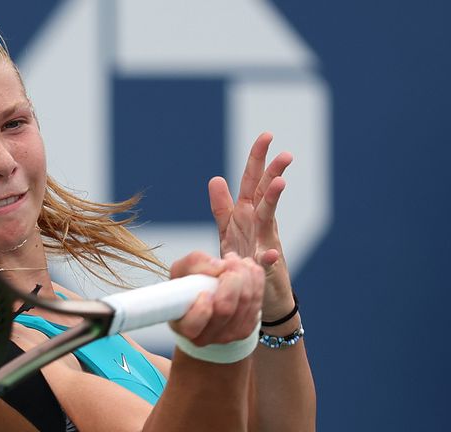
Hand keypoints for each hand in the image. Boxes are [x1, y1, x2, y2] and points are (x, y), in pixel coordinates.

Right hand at [169, 252, 263, 346]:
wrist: (205, 296)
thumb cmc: (189, 286)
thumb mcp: (182, 270)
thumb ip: (195, 263)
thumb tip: (220, 266)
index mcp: (184, 326)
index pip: (193, 325)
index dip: (202, 307)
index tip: (204, 291)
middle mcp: (206, 336)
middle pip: (225, 309)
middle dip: (231, 278)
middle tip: (227, 261)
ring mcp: (229, 334)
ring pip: (246, 302)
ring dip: (245, 274)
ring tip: (235, 260)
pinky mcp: (247, 327)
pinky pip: (258, 300)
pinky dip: (255, 279)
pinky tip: (246, 269)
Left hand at [208, 132, 294, 319]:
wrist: (259, 294)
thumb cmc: (244, 259)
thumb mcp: (229, 230)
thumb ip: (222, 206)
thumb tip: (215, 178)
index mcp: (247, 213)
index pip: (251, 181)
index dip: (256, 159)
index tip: (266, 136)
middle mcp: (258, 223)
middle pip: (264, 193)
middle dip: (273, 172)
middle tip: (284, 153)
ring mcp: (264, 243)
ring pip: (269, 218)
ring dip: (273, 199)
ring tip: (280, 183)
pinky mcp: (264, 267)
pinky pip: (266, 262)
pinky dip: (268, 258)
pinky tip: (269, 254)